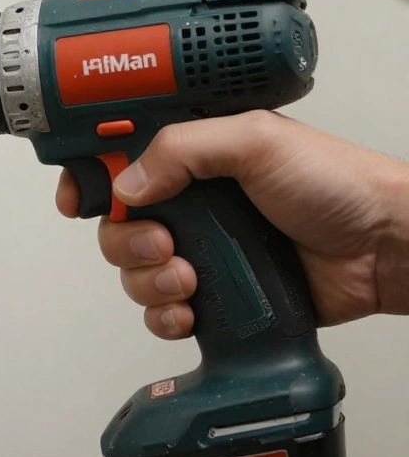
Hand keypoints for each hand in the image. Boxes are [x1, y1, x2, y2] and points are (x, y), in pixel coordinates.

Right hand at [56, 110, 408, 338]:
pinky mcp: (215, 295)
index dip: (89, 179)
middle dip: (127, 240)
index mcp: (193, 156)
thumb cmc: (336, 185)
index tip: (77, 199)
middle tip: (165, 243)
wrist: (382, 250)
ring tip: (188, 278)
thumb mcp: (256, 141)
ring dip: (148, 281)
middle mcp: (190, 202)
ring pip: (133, 271)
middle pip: (116, 224)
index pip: (118, 162)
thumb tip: (129, 184)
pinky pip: (161, 312)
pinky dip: (165, 316)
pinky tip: (191, 311)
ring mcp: (201, 250)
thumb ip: (183, 149)